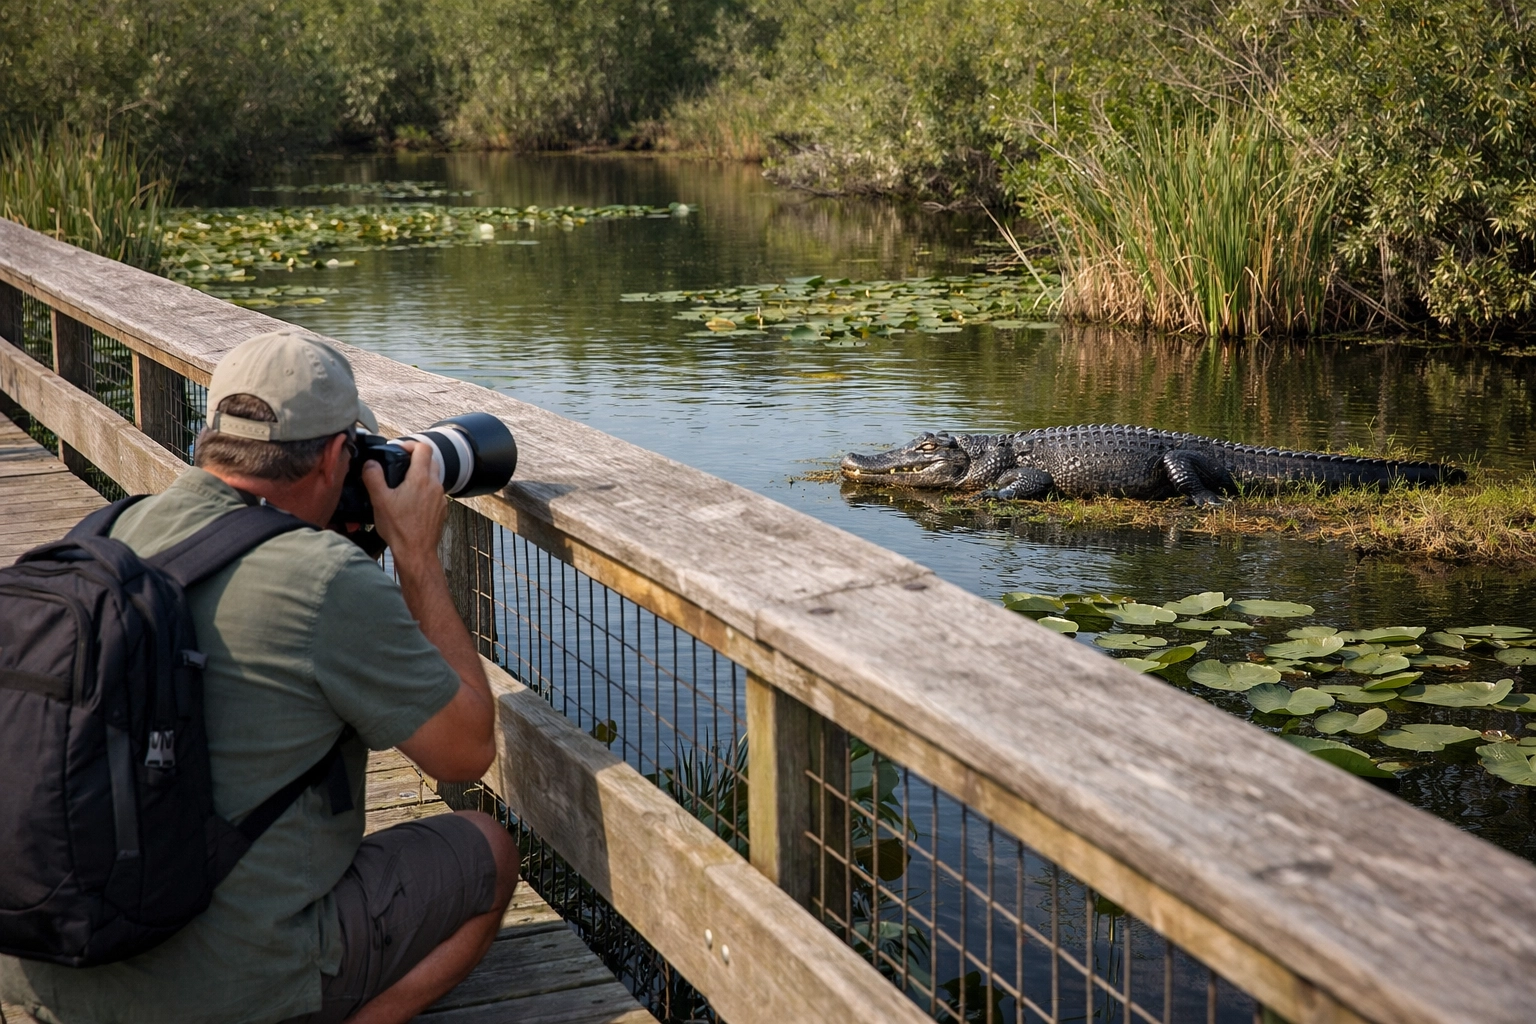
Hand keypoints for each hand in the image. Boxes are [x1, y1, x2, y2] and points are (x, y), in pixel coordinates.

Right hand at [362, 441, 447, 572]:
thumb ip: (373, 477)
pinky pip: (435, 493)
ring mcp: (440, 498)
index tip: (400, 449)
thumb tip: (370, 463)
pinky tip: (411, 501)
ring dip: (421, 475)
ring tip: (403, 484)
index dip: (411, 444)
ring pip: (434, 477)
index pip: (424, 448)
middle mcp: (435, 485)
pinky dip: (425, 490)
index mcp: (420, 478)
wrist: (416, 552)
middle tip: (400, 464)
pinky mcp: (441, 510)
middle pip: (431, 460)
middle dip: (416, 458)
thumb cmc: (399, 528)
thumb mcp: (380, 500)